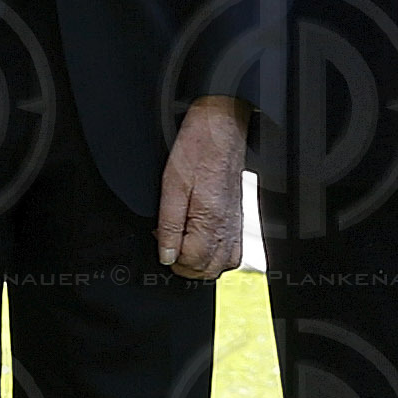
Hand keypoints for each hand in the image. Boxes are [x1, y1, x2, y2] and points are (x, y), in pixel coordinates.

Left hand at [156, 95, 248, 279]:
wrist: (221, 126)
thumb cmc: (197, 149)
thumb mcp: (171, 184)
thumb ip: (169, 225)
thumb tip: (166, 255)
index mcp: (210, 219)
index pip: (191, 262)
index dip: (169, 257)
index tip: (159, 240)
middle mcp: (226, 226)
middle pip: (206, 270)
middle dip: (183, 266)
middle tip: (167, 245)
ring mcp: (234, 224)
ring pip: (220, 266)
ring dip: (199, 264)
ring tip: (182, 246)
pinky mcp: (237, 218)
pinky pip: (233, 253)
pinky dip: (217, 256)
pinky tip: (203, 243)